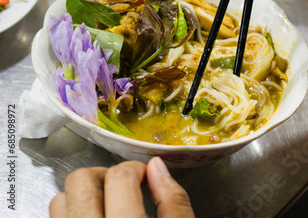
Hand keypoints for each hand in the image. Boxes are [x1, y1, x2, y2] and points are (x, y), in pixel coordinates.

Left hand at [49, 157, 194, 217]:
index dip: (136, 169)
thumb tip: (158, 166)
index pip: (119, 179)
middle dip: (107, 175)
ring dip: (85, 195)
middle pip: (80, 182)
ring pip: (59, 201)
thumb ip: (176, 203)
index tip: (146, 176)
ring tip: (109, 205)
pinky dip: (73, 212)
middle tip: (126, 187)